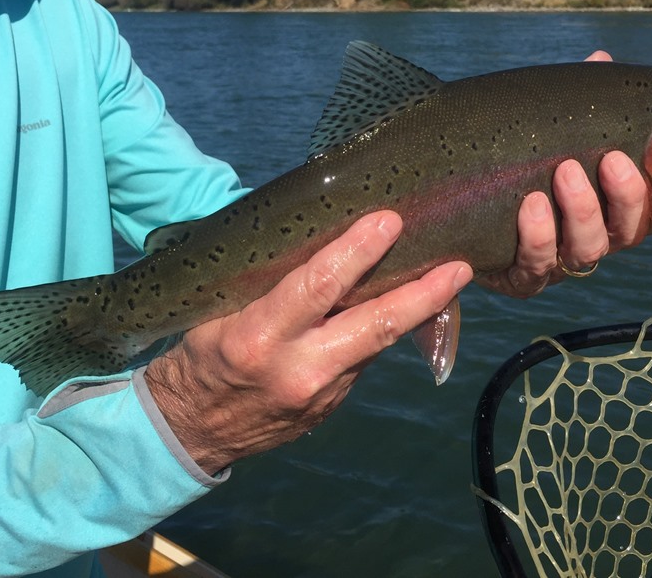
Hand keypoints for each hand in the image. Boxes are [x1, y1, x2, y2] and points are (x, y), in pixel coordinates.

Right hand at [145, 211, 471, 475]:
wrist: (192, 430)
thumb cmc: (202, 354)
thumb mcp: (218, 311)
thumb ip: (268, 281)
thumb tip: (316, 230)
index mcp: (261, 337)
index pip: (318, 286)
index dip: (358, 252)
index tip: (390, 221)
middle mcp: (299, 368)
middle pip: (374, 325)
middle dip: (423, 294)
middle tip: (459, 266)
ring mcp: (321, 394)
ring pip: (377, 342)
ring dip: (414, 310)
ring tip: (447, 278)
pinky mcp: (332, 407)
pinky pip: (363, 360)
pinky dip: (380, 332)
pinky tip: (400, 307)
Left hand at [475, 50, 651, 298]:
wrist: (453, 209)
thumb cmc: (514, 165)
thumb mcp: (544, 132)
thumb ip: (576, 105)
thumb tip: (600, 58)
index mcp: (605, 212)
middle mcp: (589, 241)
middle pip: (625, 233)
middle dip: (624, 197)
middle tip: (610, 160)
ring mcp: (557, 264)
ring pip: (586, 252)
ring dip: (582, 213)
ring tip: (565, 173)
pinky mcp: (520, 279)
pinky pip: (535, 268)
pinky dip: (536, 238)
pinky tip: (532, 207)